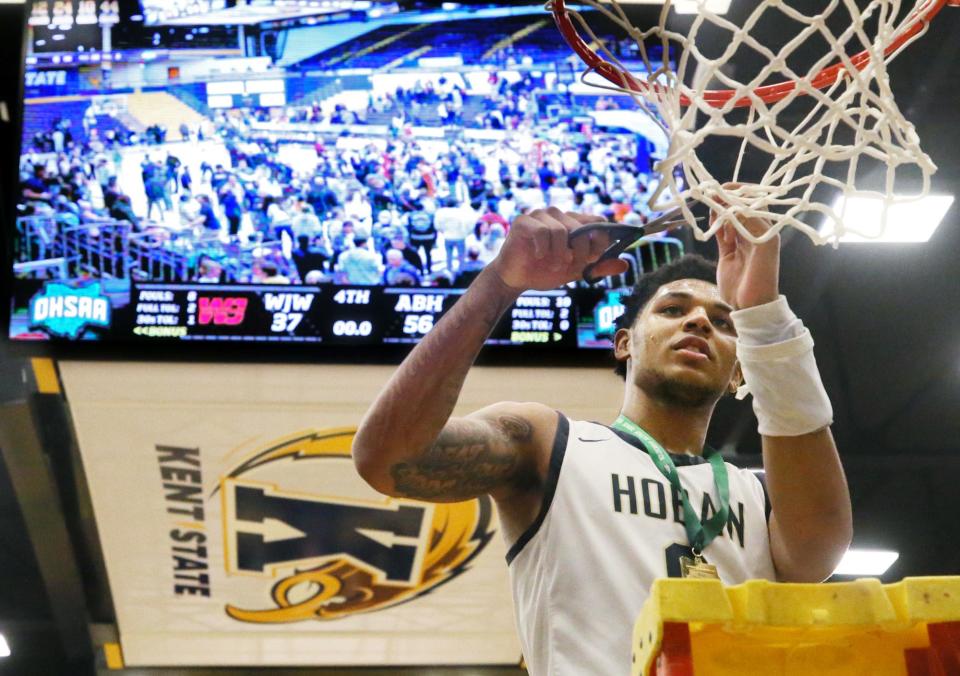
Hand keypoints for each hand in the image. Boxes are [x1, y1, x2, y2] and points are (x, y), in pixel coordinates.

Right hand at [490, 208, 628, 290]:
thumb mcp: (576, 271)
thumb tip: (625, 265)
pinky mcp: (524, 221)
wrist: (516, 279)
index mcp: (573, 222)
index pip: (598, 222)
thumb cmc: (545, 271)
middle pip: (581, 228)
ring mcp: (540, 215)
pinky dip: (544, 249)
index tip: (592, 259)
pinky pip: (542, 231)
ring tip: (552, 264)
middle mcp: (558, 214)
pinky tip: (539, 256)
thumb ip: (598, 267)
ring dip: (559, 254)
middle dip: (579, 252)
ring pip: (561, 231)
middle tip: (569, 264)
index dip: (600, 241)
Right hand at [714, 194, 780, 309]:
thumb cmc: (763, 275)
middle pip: (739, 210)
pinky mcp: (727, 252)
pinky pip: (720, 233)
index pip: (754, 204)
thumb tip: (737, 204)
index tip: (726, 187)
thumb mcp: (764, 246)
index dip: (741, 194)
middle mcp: (754, 233)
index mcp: (767, 230)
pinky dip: (715, 225)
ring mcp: (739, 243)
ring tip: (709, 202)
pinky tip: (710, 217)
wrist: (752, 303)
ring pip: (728, 220)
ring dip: (720, 211)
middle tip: (713, 192)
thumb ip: (752, 224)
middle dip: (727, 200)